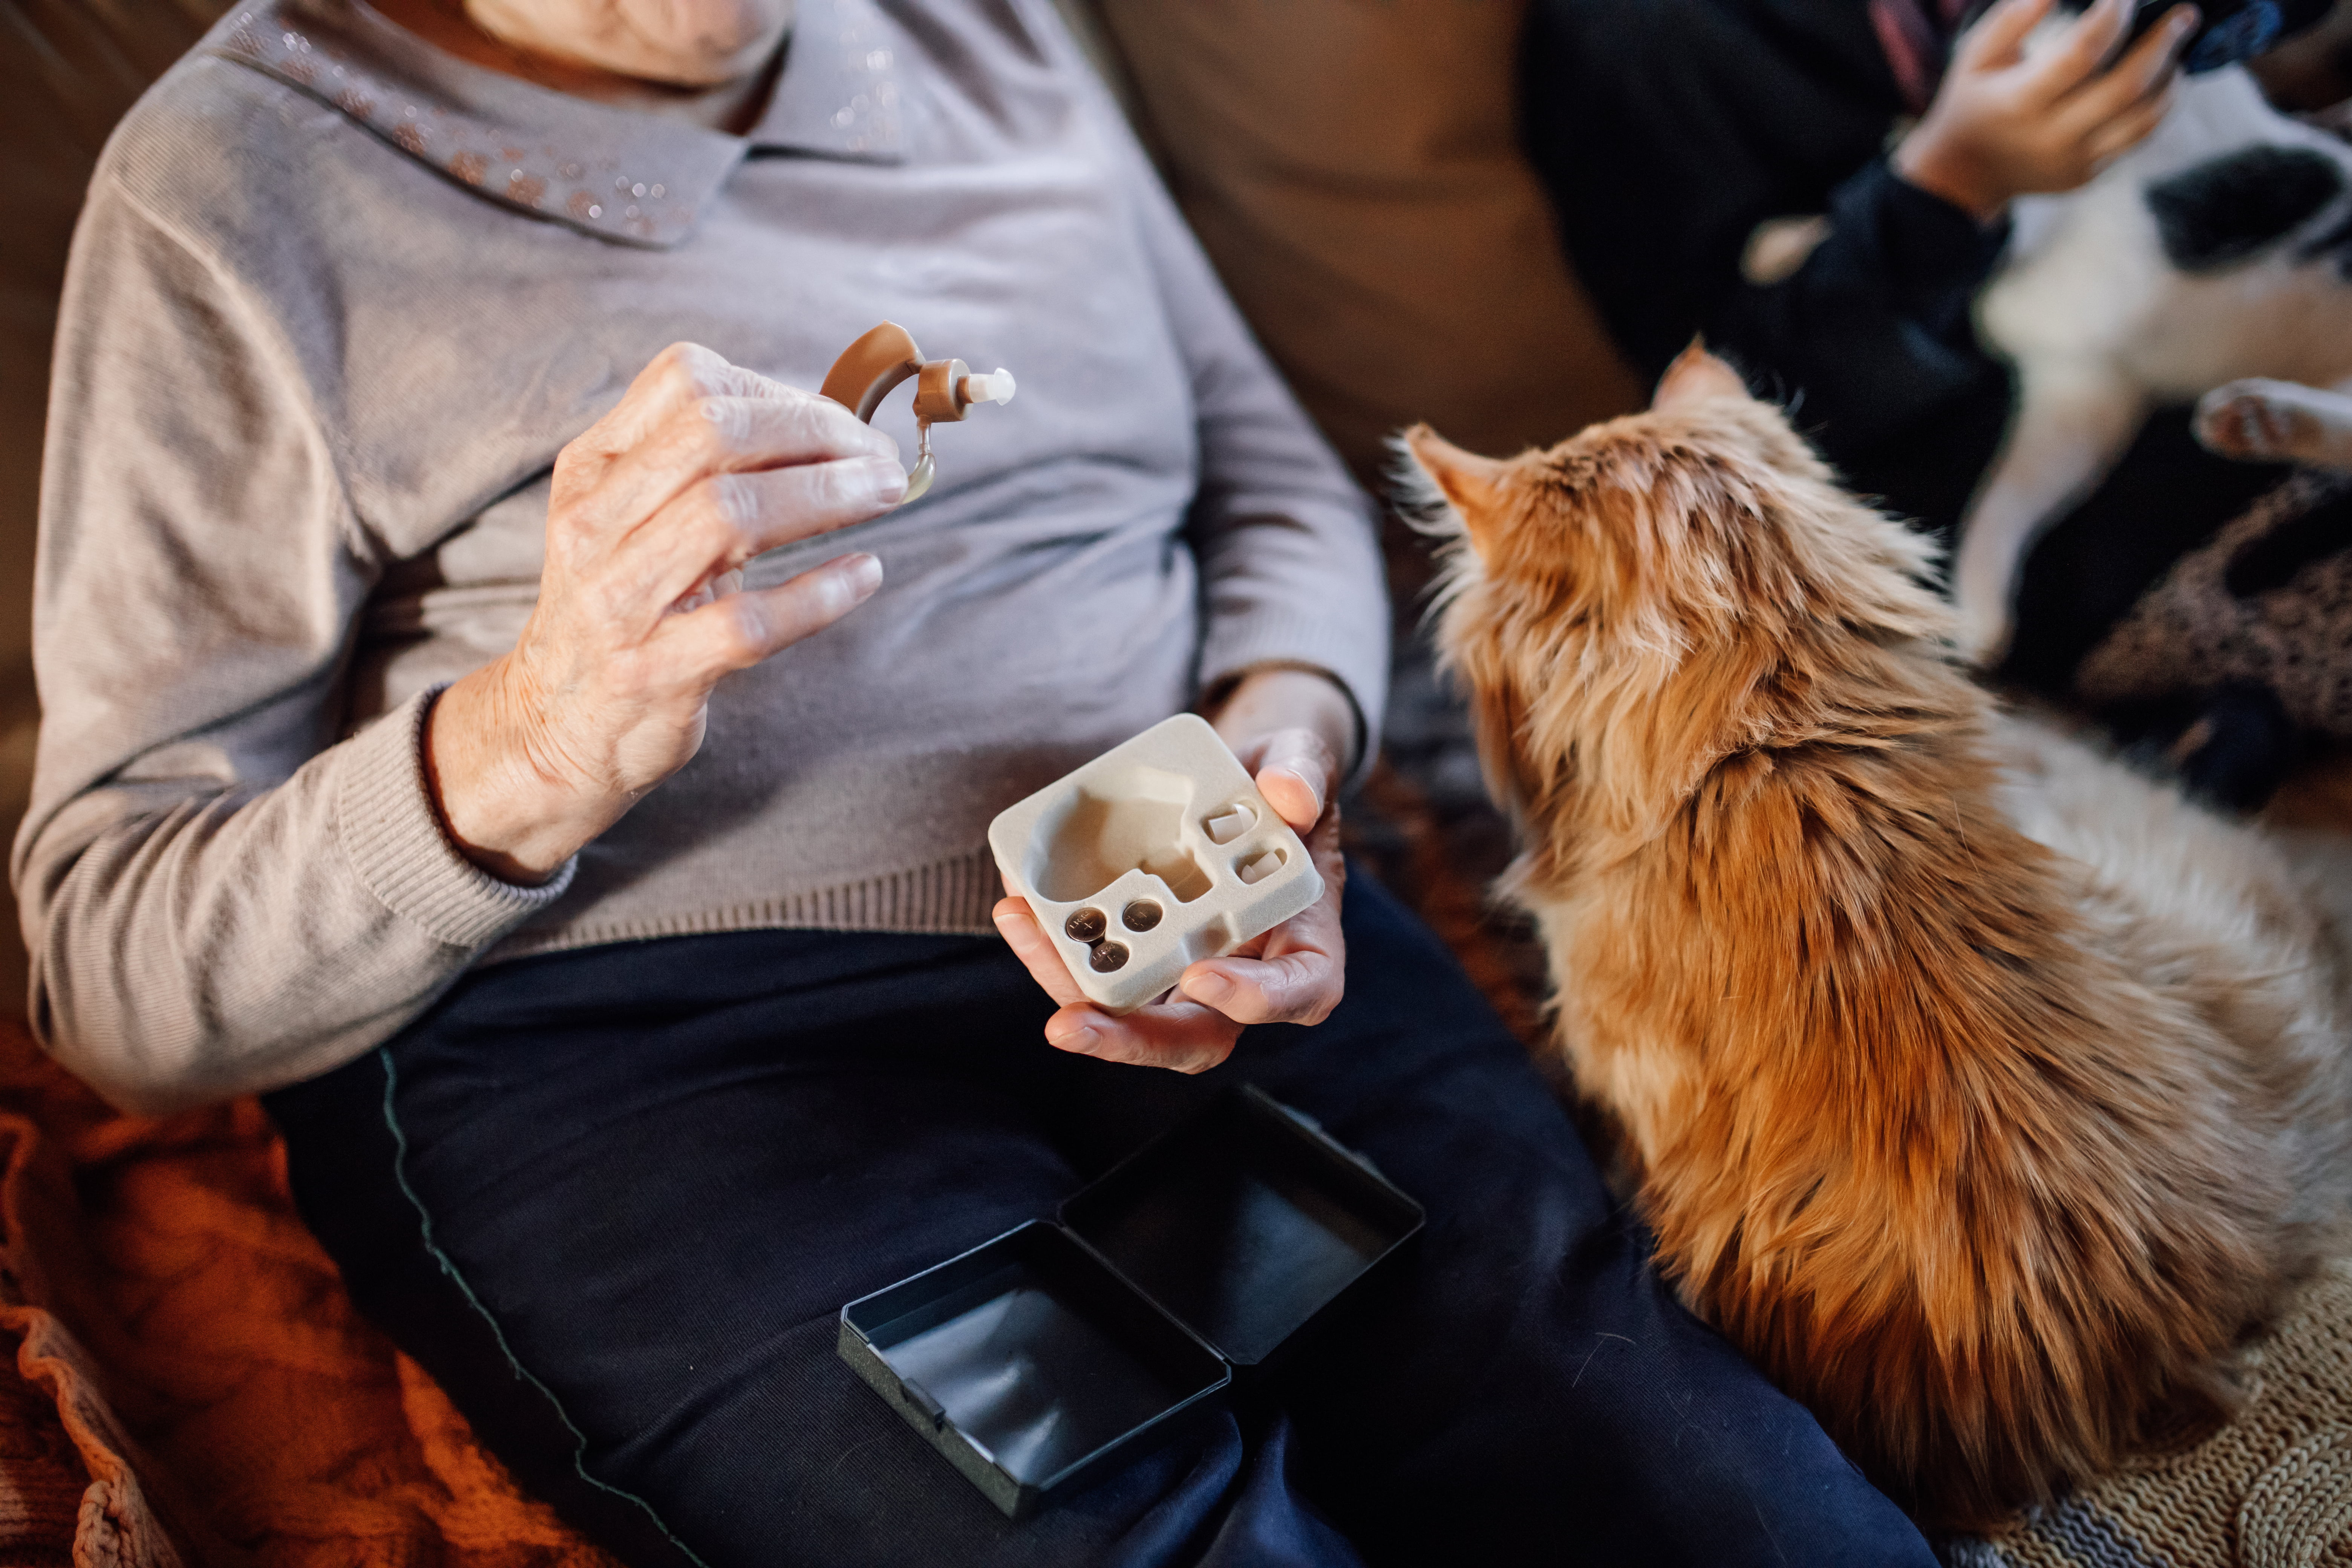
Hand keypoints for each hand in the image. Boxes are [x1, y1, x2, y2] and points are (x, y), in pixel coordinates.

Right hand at [426, 342, 904, 881]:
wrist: (555, 722)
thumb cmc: (624, 605)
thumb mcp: (637, 519)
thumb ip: (706, 469)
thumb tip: (830, 427)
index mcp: (593, 468)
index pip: (685, 381)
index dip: (779, 392)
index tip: (839, 422)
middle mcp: (595, 523)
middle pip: (715, 435)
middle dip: (816, 434)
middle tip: (880, 459)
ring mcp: (618, 599)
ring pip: (732, 515)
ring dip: (829, 496)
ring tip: (886, 496)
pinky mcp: (653, 671)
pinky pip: (751, 622)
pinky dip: (820, 592)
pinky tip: (863, 574)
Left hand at [993, 668, 1354, 1072]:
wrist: (1235, 780)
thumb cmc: (1276, 781)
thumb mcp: (1301, 758)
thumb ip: (1304, 772)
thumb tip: (1289, 794)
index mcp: (1303, 937)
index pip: (1301, 990)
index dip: (1254, 998)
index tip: (1200, 972)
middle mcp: (1244, 971)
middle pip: (1197, 1036)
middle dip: (1130, 1038)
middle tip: (1070, 1024)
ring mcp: (1186, 970)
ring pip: (1134, 1015)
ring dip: (1072, 989)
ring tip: (1026, 933)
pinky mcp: (1138, 952)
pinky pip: (1097, 969)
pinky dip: (1054, 947)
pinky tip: (1018, 909)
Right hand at [1893, 0, 2196, 220]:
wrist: (1966, 173)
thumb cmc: (1974, 101)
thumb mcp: (1976, 55)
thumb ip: (2014, 17)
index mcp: (2017, 103)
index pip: (2081, 54)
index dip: (2112, 16)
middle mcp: (2049, 137)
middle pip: (2127, 86)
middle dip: (2163, 43)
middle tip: (2185, 14)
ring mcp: (2073, 160)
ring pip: (2145, 117)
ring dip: (2172, 76)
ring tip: (2177, 46)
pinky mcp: (2088, 173)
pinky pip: (2138, 137)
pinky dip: (2160, 104)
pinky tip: (2162, 79)